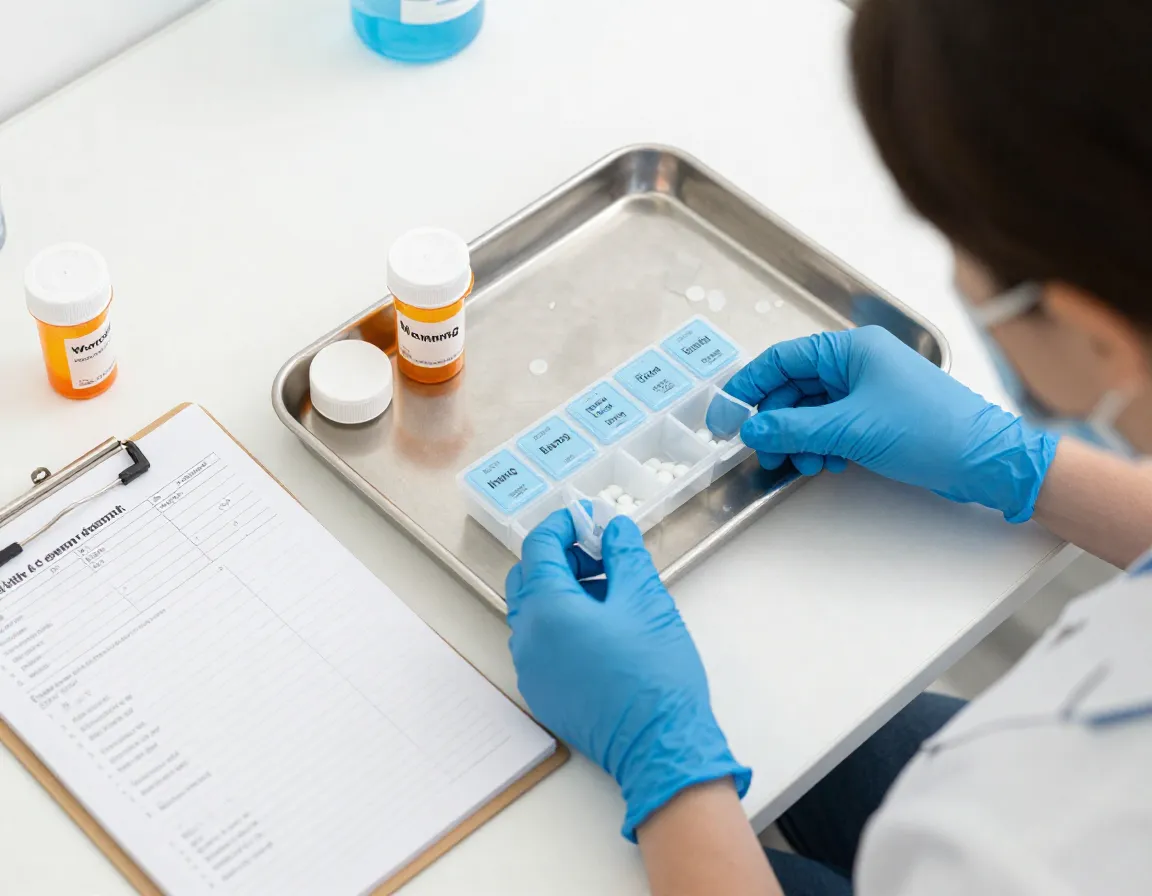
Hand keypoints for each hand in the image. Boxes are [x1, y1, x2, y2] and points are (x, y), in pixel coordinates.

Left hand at [506, 510, 749, 840]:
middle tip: (603, 556)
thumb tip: (613, 528)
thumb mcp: (646, 599)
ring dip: (564, 592)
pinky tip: (603, 631)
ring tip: (612, 595)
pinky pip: (541, 645)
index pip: (538, 548)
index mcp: (547, 609)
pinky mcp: (543, 695)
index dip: (563, 526)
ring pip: (534, 613)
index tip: (590, 520)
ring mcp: (531, 670)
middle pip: (528, 579)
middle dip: (561, 558)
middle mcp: (527, 639)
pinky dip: (562, 625)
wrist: (660, 745)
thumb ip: (624, 554)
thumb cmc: (655, 672)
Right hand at [724, 326, 1057, 522]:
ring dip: (798, 438)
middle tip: (762, 450)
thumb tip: (752, 429)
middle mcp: (857, 364)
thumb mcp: (851, 429)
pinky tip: (825, 463)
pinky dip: (819, 445)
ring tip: (803, 463)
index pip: (782, 359)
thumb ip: (794, 427)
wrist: (986, 461)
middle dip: (776, 421)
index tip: (727, 415)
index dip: (749, 387)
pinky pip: (830, 426)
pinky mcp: (875, 416)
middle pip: (793, 388)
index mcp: (851, 349)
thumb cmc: (931, 431)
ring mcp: (867, 390)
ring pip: (810, 411)